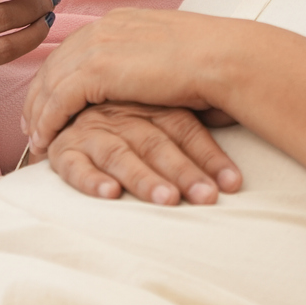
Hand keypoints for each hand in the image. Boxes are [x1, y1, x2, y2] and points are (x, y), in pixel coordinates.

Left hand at [21, 9, 238, 155]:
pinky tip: (45, 141)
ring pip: (50, 83)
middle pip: (55, 64)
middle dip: (38, 96)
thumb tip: (143, 82)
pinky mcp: (95, 70)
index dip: (58, 77)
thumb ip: (145, 63)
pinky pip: (57, 100)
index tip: (48, 100)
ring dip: (38, 114)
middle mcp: (103, 27)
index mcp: (121, 21)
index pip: (75, 49)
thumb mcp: (170, 55)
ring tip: (35, 140)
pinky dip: (47, 122)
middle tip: (30, 124)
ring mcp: (97, 46)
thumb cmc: (211, 63)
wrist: (223, 58)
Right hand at [47, 102, 242, 204]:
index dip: (210, 158)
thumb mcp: (164, 113)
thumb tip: (240, 156)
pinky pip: (75, 166)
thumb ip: (198, 129)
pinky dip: (92, 179)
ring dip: (144, 178)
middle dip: (183, 172)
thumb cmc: (128, 118)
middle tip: (205, 196)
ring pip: (121, 155)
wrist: (72, 105)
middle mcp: (124, 118)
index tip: (232, 184)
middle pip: (157, 144)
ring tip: (167, 199)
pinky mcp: (65, 150)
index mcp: (152, 107)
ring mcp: (93, 132)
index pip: (186, 131)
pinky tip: (110, 193)